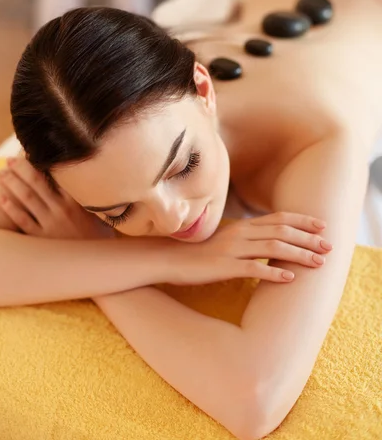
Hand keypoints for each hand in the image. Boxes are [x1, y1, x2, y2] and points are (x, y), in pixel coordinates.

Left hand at [0, 157, 113, 239]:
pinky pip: (22, 220)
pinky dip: (11, 208)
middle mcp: (62, 209)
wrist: (97, 262)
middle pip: (36, 183)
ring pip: (26, 198)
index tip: (33, 150)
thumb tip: (88, 175)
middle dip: (21, 168)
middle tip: (10, 159)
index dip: (43, 161)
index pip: (56, 175)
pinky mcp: (42, 238)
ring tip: (3, 173)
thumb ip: (91, 194)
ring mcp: (51, 224)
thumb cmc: (100, 234)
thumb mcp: (101, 211)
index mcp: (76, 200)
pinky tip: (2, 198)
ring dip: (12, 183)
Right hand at [168, 212, 330, 284]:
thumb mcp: (224, 240)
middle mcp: (240, 233)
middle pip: (281, 231)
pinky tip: (290, 278)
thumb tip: (266, 242)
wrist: (167, 258)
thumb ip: (245, 238)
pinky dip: (274, 272)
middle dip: (308, 238)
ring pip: (273, 247)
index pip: (278, 218)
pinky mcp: (224, 266)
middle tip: (329, 246)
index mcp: (241, 226)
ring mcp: (232, 249)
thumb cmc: (197, 252)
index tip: (321, 225)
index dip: (302, 221)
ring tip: (319, 263)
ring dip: (299, 254)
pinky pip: (254, 268)